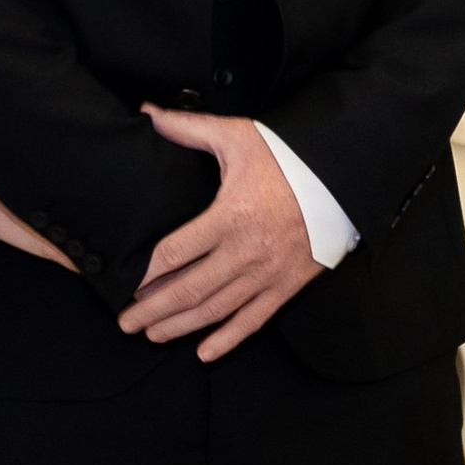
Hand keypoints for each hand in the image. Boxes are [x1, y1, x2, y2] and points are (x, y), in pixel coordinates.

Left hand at [118, 110, 322, 359]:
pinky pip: (253, 320)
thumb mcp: (236, 136)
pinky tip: (205, 352)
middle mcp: (246, 251)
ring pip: (216, 310)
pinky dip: (228, 339)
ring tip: (153, 333)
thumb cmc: (288, 158)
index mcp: (229, 216)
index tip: (123, 283)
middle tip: (125, 321)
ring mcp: (267, 273)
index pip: (175, 253)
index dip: (145, 272)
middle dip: (152, 309)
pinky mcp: (286, 285)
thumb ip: (188, 127)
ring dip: (181, 326)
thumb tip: (148, 113)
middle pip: (188, 289)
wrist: (342, 179)